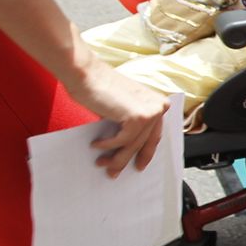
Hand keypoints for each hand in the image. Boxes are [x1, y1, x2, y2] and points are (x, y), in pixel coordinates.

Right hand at [64, 61, 168, 177]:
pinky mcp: (139, 116)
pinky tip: (96, 145)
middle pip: (144, 142)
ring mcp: (151, 111)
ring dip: (116, 158)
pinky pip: (123, 141)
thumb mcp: (122, 109)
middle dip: (128, 159)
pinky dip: (108, 145)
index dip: (146, 152)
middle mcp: (159, 107)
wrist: (86, 74)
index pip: (154, 135)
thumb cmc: (99, 88)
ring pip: (133, 144)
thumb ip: (129, 124)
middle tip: (115, 172)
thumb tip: (126, 150)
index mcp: (158, 103)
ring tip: (102, 164)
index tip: (140, 165)